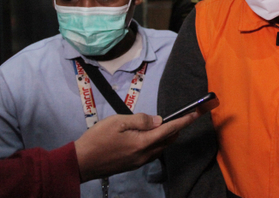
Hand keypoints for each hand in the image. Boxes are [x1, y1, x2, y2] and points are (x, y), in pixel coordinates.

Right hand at [75, 112, 199, 181]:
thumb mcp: (118, 122)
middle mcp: (145, 154)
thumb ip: (141, 120)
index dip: (185, 120)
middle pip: (168, 139)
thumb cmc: (98, 139)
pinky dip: (156, 142)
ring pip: (161, 146)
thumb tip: (159, 121)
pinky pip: (152, 151)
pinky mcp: (134, 164)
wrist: (81, 162)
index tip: (197, 113)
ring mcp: (140, 161)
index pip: (170, 129)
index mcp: (143, 143)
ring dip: (165, 135)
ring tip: (160, 124)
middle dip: (176, 128)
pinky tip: (147, 135)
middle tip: (179, 115)